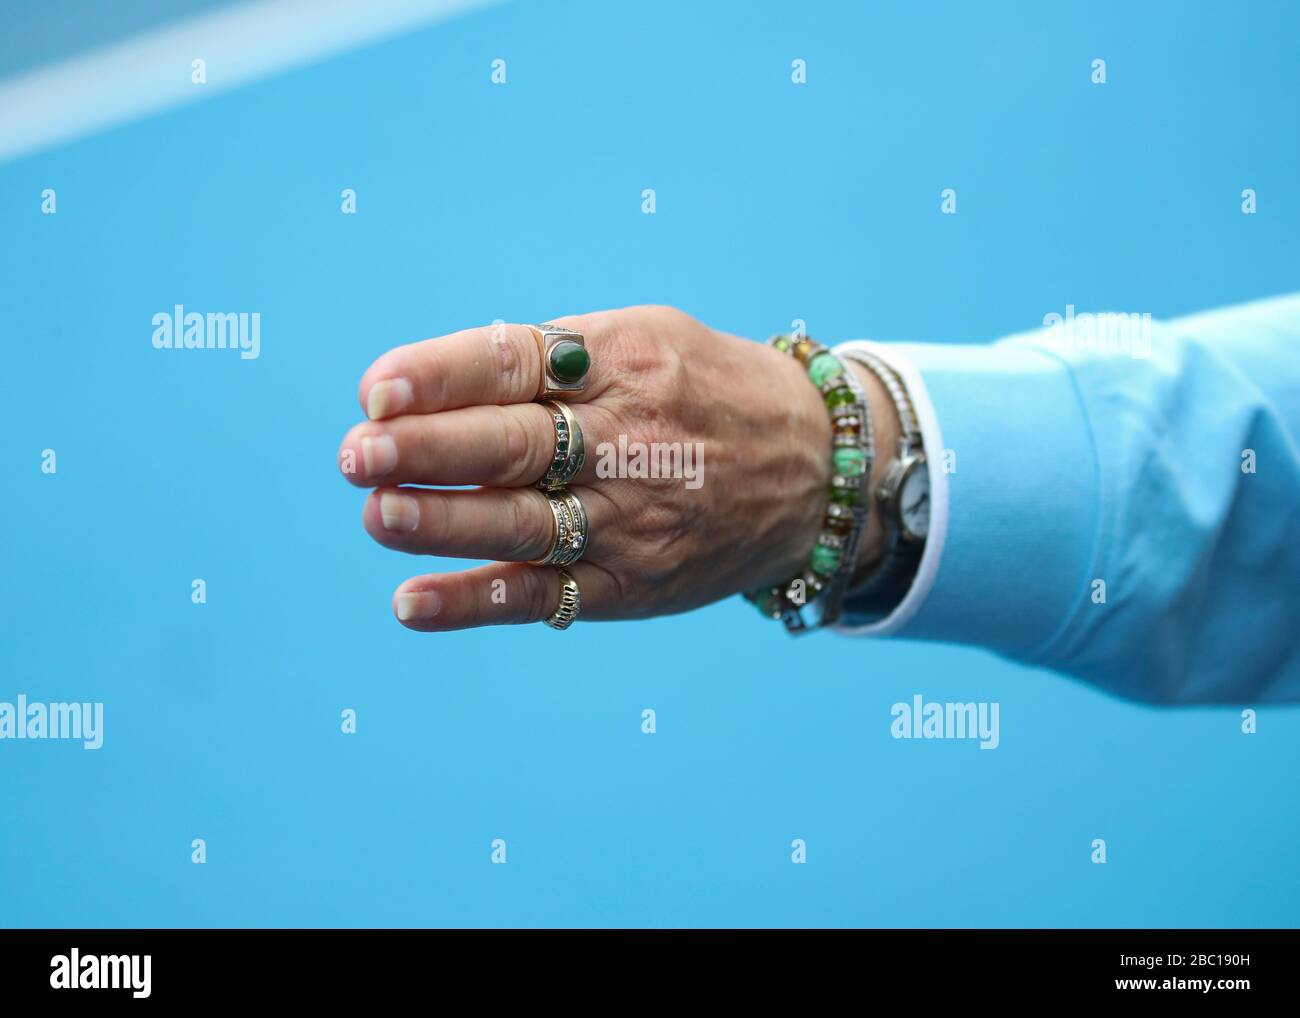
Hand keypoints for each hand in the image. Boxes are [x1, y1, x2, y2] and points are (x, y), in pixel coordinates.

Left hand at [337, 305, 896, 629]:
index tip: (377, 390)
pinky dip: (476, 603)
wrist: (813, 470)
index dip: (443, 375)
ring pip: (522, 524)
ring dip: (442, 524)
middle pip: (514, 446)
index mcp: (625, 362)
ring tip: (375, 514)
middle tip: (358, 453)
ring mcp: (632, 519)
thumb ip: (550, 357)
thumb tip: (425, 387)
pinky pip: (547, 596)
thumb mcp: (648, 338)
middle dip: (430, 450)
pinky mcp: (633, 585)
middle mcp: (628, 440)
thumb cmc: (705, 392)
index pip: (518, 363)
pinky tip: (412, 604)